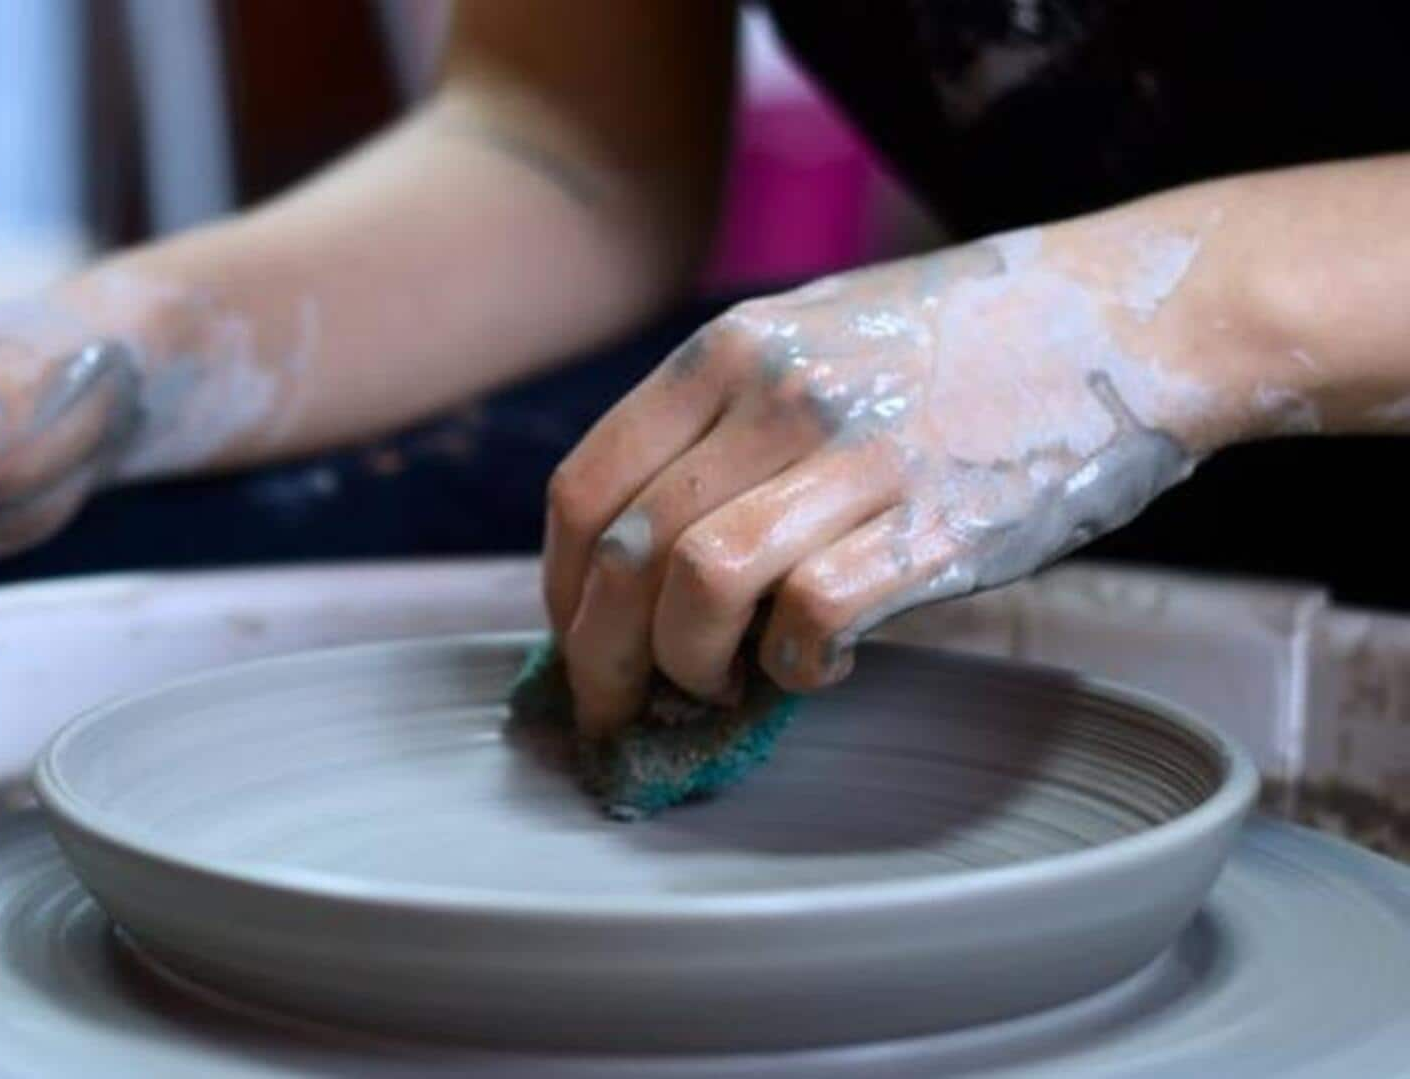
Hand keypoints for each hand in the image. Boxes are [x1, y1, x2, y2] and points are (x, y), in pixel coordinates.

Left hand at [542, 226, 1235, 734]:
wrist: (1134, 315)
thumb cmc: (965, 340)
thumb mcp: (815, 333)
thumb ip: (724, 420)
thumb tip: (642, 549)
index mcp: (728, 348)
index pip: (585, 486)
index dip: (560, 586)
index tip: (575, 636)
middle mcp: (775, 393)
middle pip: (626, 551)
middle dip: (600, 655)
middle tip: (618, 705)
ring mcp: (857, 455)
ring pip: (699, 585)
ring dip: (687, 665)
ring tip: (717, 685)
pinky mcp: (939, 523)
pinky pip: (814, 616)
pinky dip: (796, 667)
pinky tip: (816, 667)